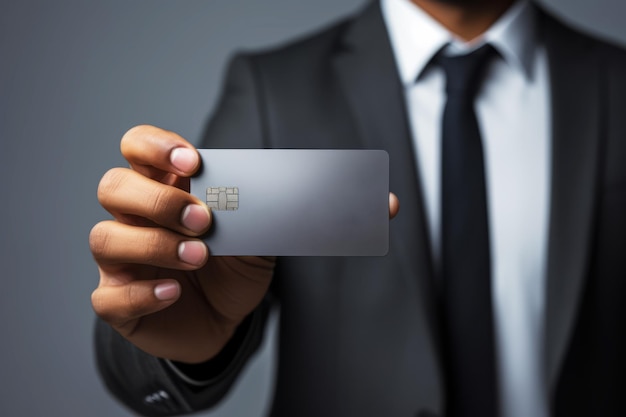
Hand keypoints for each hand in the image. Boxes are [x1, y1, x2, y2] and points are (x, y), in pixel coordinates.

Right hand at [90, 125, 399, 363]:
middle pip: (115, 186)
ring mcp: (124, 259)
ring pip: (106, 237)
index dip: (156, 146)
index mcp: (171, 186)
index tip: (194, 161)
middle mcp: (139, 216)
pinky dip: (143, 292)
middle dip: (158, 200)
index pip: (139, 146)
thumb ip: (312, 210)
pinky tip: (174, 293)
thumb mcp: (271, 232)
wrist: (223, 319)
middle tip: (205, 219)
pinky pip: (109, 296)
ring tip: (199, 257)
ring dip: (156, 245)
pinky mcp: (120, 300)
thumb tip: (387, 204)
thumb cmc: (237, 266)